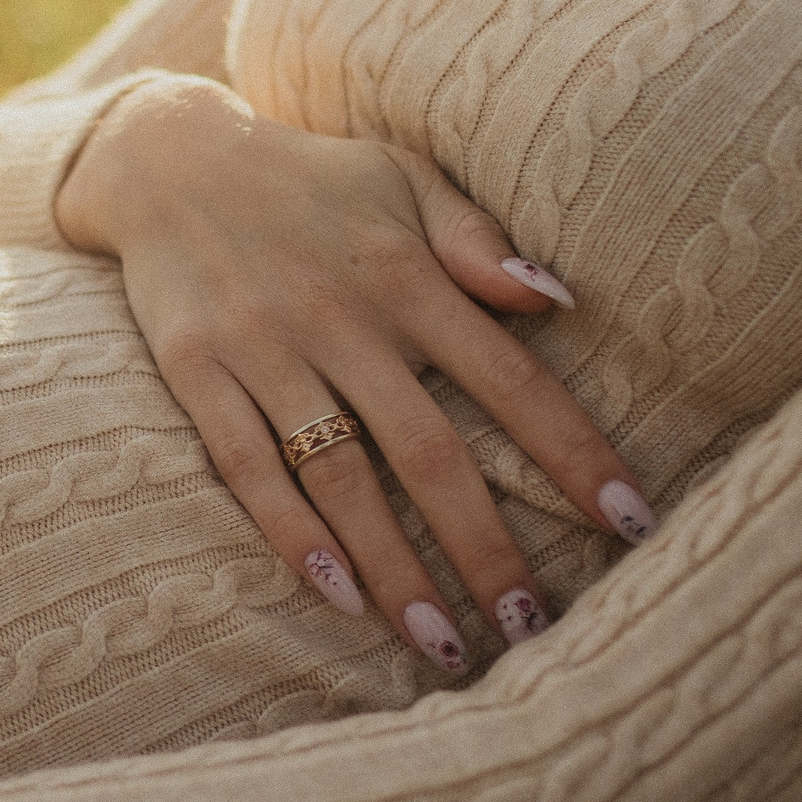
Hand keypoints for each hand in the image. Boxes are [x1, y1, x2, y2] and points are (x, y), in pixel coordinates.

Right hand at [58, 75, 653, 667]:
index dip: (574, 455)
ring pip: (339, 478)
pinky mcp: (197, 374)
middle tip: (534, 630)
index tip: (634, 526)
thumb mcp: (403, 179)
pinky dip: (290, 533)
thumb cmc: (310, 180)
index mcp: (406, 275)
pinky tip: (337, 594)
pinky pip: (246, 467)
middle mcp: (340, 319)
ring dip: (394, 568)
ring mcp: (264, 350)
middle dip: (486, 550)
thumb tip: (559, 299)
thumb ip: (478, 239)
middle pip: (429, 453)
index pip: (511, 380)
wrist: (167, 157)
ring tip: (443, 644)